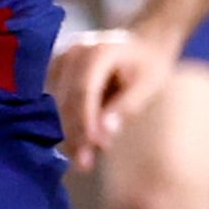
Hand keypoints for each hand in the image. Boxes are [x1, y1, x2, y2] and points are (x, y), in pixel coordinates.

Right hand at [53, 23, 172, 170]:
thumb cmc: (151, 65)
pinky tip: (80, 145)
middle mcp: (75, 51)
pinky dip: (69, 124)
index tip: (93, 147)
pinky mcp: (57, 71)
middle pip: (67, 99)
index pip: (84, 90)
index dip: (86, 121)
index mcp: (100, 50)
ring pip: (58, 103)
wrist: (144, 44)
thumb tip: (105, 133)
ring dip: (70, 133)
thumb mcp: (149, 85)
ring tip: (83, 160)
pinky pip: (57, 102)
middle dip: (76, 134)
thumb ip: (127, 107)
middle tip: (85, 164)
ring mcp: (63, 60)